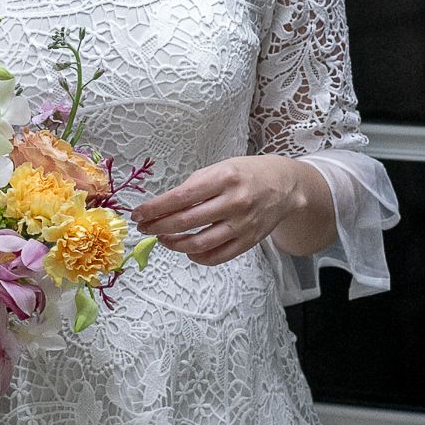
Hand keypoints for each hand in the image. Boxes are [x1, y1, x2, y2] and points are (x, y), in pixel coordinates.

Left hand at [130, 155, 311, 266]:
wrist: (285, 186)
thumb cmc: (248, 173)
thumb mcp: (221, 167)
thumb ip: (195, 184)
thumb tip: (164, 205)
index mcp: (224, 178)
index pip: (181, 198)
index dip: (155, 208)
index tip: (139, 214)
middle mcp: (234, 202)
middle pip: (186, 222)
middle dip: (158, 227)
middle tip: (145, 227)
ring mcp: (242, 224)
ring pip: (199, 244)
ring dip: (174, 244)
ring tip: (163, 238)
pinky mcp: (248, 241)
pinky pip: (217, 256)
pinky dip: (197, 257)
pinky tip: (188, 250)